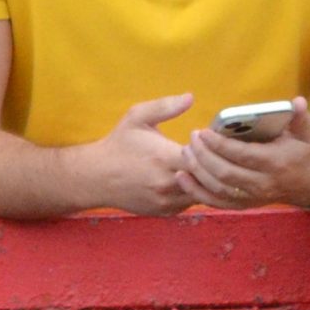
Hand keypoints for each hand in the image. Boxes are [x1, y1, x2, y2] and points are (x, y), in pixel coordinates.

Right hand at [78, 95, 197, 214]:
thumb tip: (190, 97)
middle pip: (207, 179)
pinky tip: (191, 177)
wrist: (97, 178)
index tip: (200, 138)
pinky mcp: (164, 212)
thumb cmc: (119, 144)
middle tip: (209, 152)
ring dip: (207, 180)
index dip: (209, 147)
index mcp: (163, 158)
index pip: (202, 157)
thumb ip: (164, 106)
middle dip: (213, 165)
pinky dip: (196, 191)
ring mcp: (166, 201)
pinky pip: (190, 204)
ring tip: (204, 164)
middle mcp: (166, 184)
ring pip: (202, 194)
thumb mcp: (137, 117)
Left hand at [178, 102, 309, 209]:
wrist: (309, 184)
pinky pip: (215, 202)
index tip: (203, 132)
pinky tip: (182, 177)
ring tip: (185, 152)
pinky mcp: (243, 206)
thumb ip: (300, 117)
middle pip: (225, 173)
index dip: (220, 145)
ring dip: (197, 171)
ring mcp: (251, 198)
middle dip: (204, 156)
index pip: (242, 155)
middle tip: (191, 138)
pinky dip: (196, 191)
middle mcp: (262, 183)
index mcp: (276, 162)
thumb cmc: (302, 152)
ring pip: (217, 188)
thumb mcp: (305, 132)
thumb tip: (296, 101)